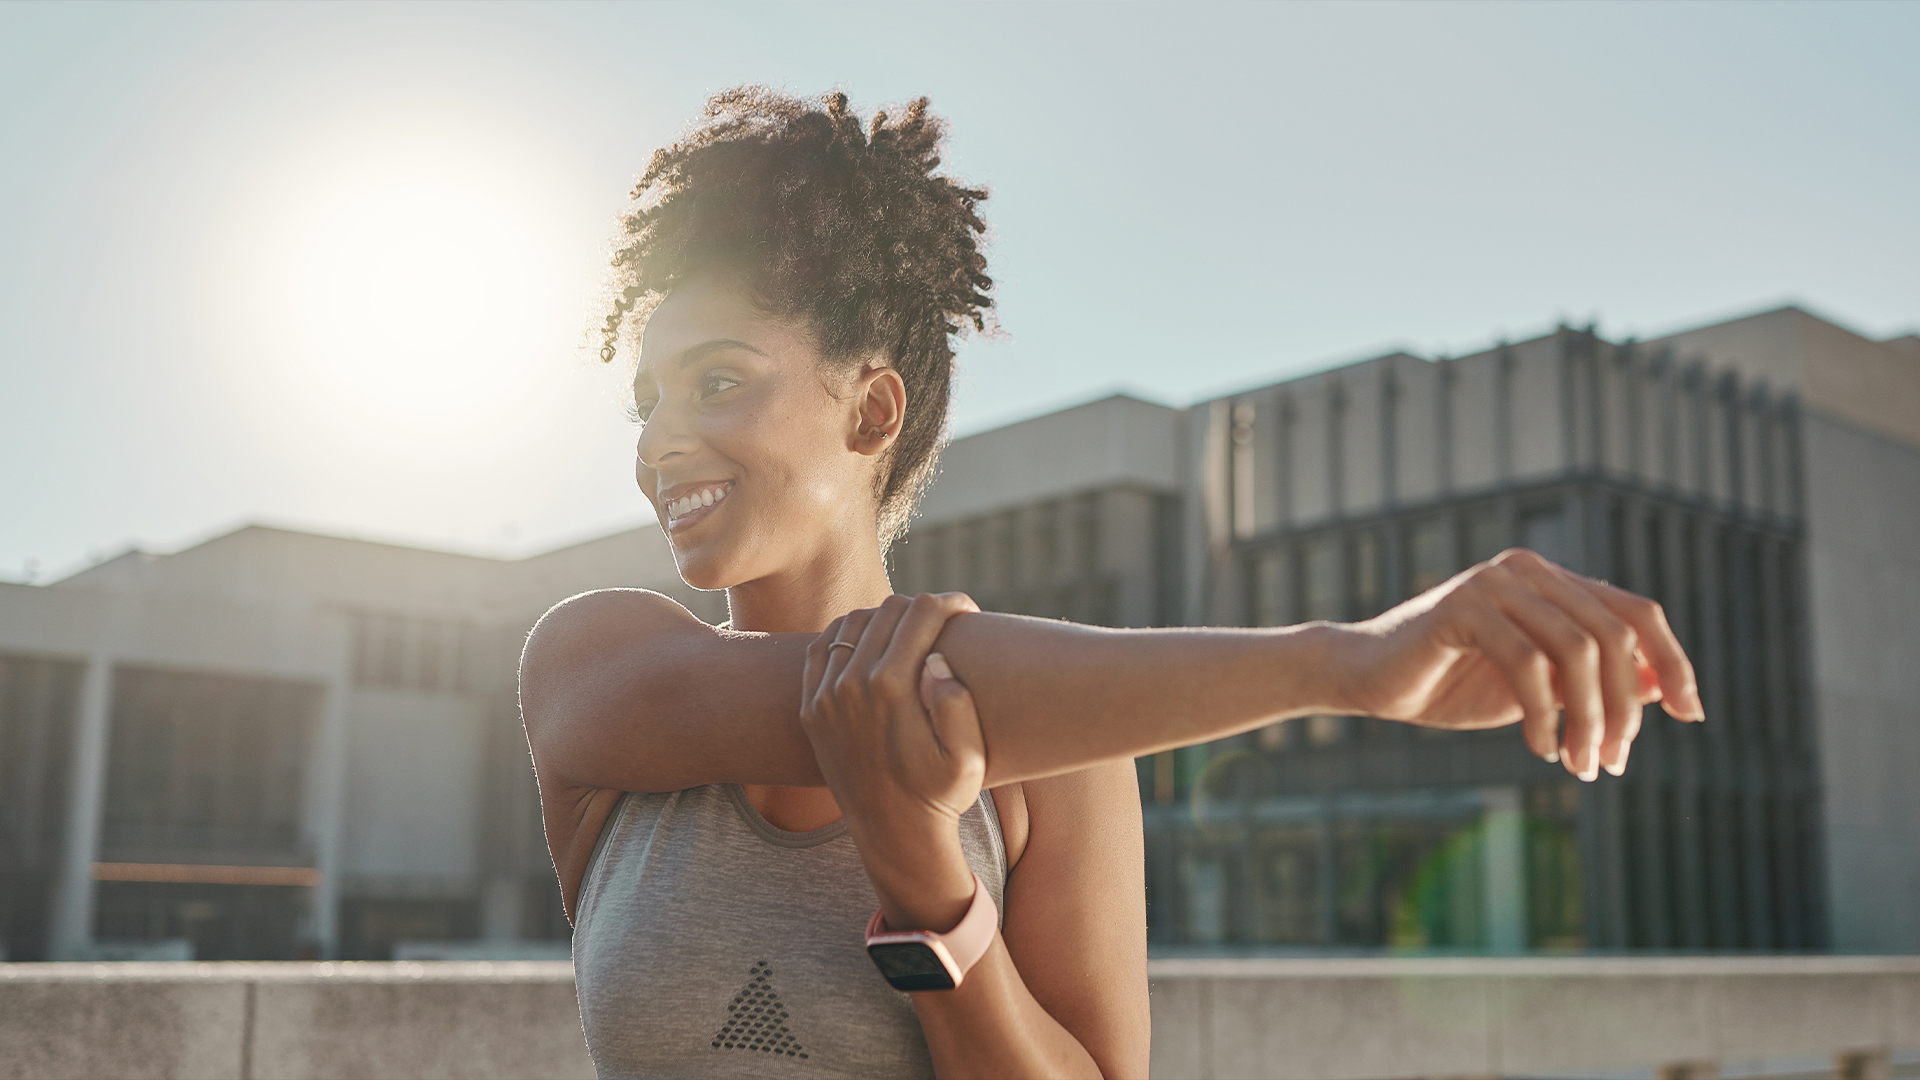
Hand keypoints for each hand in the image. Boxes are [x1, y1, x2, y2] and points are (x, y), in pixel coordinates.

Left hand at [801, 593, 986, 928]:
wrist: (894, 835)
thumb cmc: (941, 796)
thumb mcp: (968, 759)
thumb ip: (957, 704)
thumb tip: (936, 659)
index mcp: (892, 688)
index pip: (921, 613)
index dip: (951, 603)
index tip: (969, 612)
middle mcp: (851, 684)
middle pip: (888, 610)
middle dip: (923, 607)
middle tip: (945, 622)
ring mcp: (824, 695)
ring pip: (853, 621)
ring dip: (886, 618)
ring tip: (912, 633)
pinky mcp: (811, 707)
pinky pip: (822, 646)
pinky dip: (847, 634)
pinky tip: (872, 643)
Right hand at [1331, 548, 1703, 782]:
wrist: (1368, 680)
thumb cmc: (1452, 684)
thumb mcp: (1539, 688)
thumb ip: (1593, 679)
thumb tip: (1661, 687)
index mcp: (1553, 582)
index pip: (1636, 613)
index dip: (1673, 662)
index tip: (1690, 715)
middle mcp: (1529, 571)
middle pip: (1614, 635)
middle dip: (1625, 707)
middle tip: (1611, 762)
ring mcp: (1495, 582)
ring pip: (1577, 650)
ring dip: (1588, 718)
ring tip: (1578, 765)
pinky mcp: (1462, 606)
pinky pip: (1527, 664)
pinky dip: (1544, 715)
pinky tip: (1540, 749)